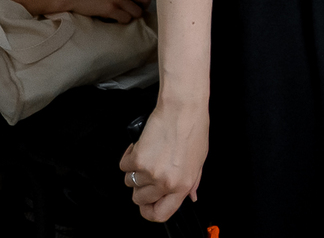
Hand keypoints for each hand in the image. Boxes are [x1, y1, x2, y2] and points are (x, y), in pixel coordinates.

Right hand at [118, 101, 205, 221]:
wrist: (183, 108)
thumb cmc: (194, 129)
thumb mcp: (199, 160)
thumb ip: (193, 182)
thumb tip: (190, 196)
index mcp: (182, 185)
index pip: (160, 214)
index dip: (150, 212)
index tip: (147, 205)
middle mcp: (165, 183)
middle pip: (140, 200)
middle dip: (140, 188)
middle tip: (148, 173)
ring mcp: (150, 172)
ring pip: (130, 182)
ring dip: (134, 171)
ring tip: (147, 156)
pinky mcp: (137, 159)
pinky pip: (124, 166)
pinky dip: (128, 157)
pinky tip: (140, 147)